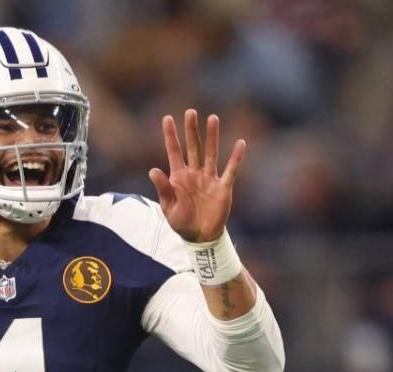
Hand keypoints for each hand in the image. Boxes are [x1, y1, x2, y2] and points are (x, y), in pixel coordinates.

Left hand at [148, 109, 244, 243]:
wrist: (200, 237)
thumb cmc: (182, 222)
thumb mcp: (168, 208)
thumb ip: (163, 188)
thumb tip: (153, 170)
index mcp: (178, 177)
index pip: (174, 151)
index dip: (170, 135)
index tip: (167, 118)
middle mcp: (194, 173)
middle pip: (193, 147)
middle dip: (191, 130)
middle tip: (190, 112)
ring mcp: (209, 179)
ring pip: (211, 153)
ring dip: (212, 137)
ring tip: (212, 118)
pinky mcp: (223, 188)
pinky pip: (230, 171)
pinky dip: (236, 158)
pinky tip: (240, 143)